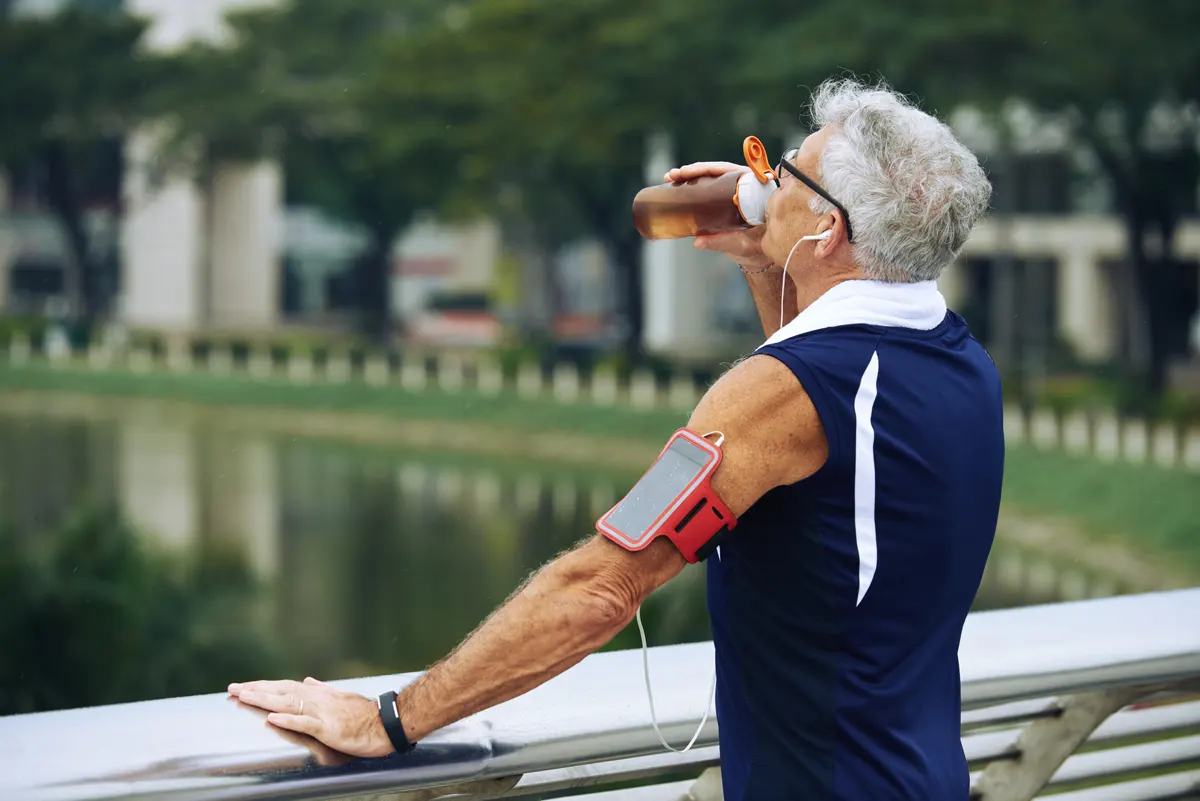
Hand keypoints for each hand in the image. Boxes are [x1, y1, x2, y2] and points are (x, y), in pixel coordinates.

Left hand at [229, 677, 395, 757]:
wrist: (387, 723)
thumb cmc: (366, 713)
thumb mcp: (342, 697)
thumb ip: (323, 690)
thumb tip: (308, 680)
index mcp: (318, 695)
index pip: (284, 688)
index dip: (263, 686)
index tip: (243, 686)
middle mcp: (317, 700)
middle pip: (281, 692)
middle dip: (255, 690)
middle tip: (232, 689)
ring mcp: (322, 713)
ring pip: (288, 704)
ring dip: (265, 700)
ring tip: (244, 697)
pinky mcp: (329, 728)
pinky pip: (305, 723)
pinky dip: (288, 719)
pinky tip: (272, 718)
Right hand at [664, 161, 771, 270]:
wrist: (759, 257)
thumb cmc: (757, 249)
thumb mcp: (741, 245)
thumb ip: (722, 242)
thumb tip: (698, 242)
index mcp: (754, 189)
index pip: (727, 171)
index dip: (706, 169)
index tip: (689, 173)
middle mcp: (744, 187)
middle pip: (715, 171)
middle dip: (692, 171)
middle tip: (673, 176)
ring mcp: (733, 192)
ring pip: (710, 178)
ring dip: (688, 177)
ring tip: (670, 178)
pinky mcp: (723, 201)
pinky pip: (708, 189)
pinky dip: (692, 186)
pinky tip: (676, 185)